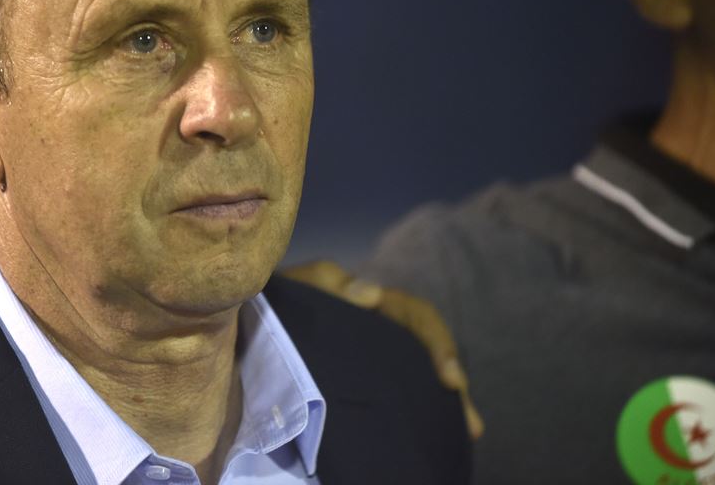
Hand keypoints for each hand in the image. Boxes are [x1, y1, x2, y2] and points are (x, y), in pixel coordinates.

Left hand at [281, 260, 484, 439]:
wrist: (247, 328)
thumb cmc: (277, 302)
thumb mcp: (298, 284)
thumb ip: (326, 279)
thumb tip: (372, 293)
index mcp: (372, 305)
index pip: (418, 317)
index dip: (439, 343)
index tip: (450, 377)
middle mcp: (381, 329)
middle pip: (427, 351)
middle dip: (452, 382)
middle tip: (467, 421)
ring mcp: (374, 356)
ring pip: (417, 375)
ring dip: (443, 402)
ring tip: (465, 432)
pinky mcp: (361, 381)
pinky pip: (395, 395)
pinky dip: (416, 411)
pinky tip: (434, 434)